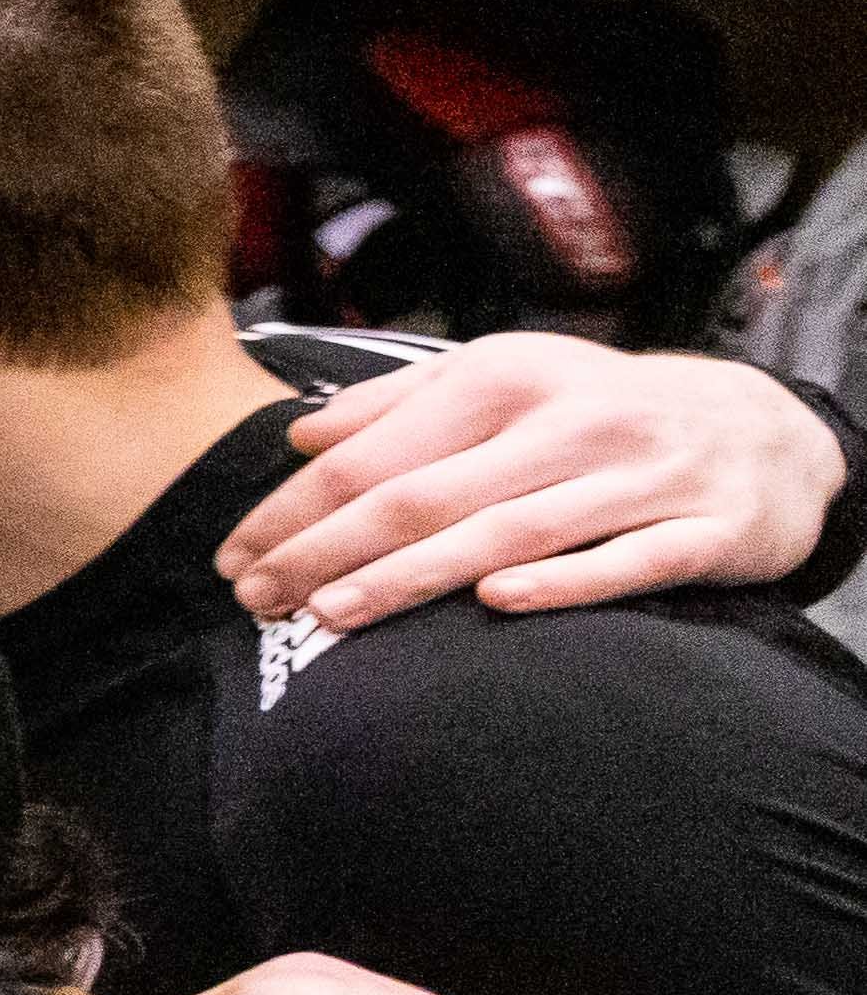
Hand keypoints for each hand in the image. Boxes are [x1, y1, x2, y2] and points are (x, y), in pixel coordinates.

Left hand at [217, 341, 840, 631]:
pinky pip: (624, 561)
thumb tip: (298, 435)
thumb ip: (398, 406)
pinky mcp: (704, 531)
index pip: (373, 453)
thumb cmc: (598, 411)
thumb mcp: (505, 382)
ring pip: (509, 531)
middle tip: (255, 600)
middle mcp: (570, 422)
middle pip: (424, 495)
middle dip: (327, 550)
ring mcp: (641, 476)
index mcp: (506, 380)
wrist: (761, 428)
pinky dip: (561, 582)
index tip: (232, 558)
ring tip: (329, 614)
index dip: (294, 508)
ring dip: (413, 576)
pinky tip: (492, 605)